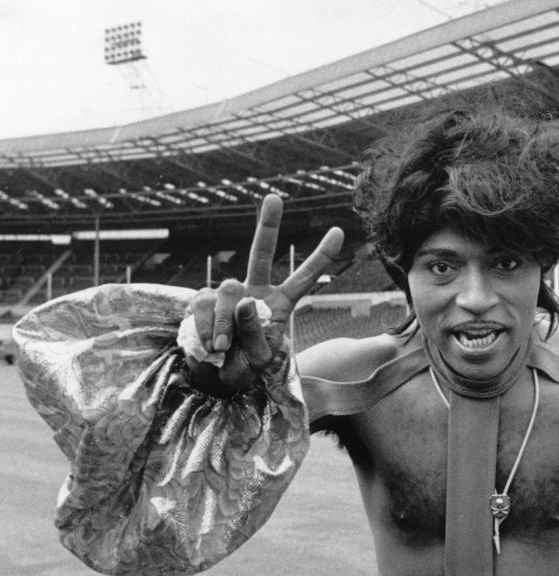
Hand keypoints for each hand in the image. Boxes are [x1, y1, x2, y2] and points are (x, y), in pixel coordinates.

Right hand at [186, 194, 343, 392]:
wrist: (213, 378)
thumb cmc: (244, 368)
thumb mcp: (260, 358)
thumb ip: (256, 332)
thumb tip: (246, 300)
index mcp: (280, 304)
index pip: (304, 277)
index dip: (321, 256)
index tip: (339, 231)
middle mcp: (255, 291)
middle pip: (260, 253)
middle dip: (268, 225)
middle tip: (275, 196)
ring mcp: (228, 294)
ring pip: (229, 291)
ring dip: (226, 323)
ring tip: (224, 348)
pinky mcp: (203, 300)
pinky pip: (204, 305)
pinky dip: (207, 328)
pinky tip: (211, 344)